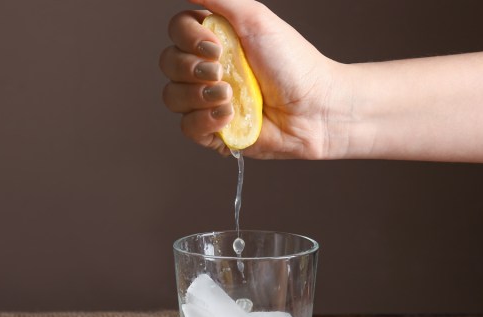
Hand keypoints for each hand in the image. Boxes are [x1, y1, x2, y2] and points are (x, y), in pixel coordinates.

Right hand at [160, 0, 342, 158]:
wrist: (314, 108)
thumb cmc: (292, 62)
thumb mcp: (255, 19)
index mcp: (214, 40)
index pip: (176, 32)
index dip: (188, 39)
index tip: (216, 46)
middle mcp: (207, 69)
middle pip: (168, 64)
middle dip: (192, 69)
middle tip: (223, 72)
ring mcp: (208, 101)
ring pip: (172, 97)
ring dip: (199, 96)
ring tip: (231, 97)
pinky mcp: (214, 131)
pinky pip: (187, 127)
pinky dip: (205, 121)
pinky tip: (229, 116)